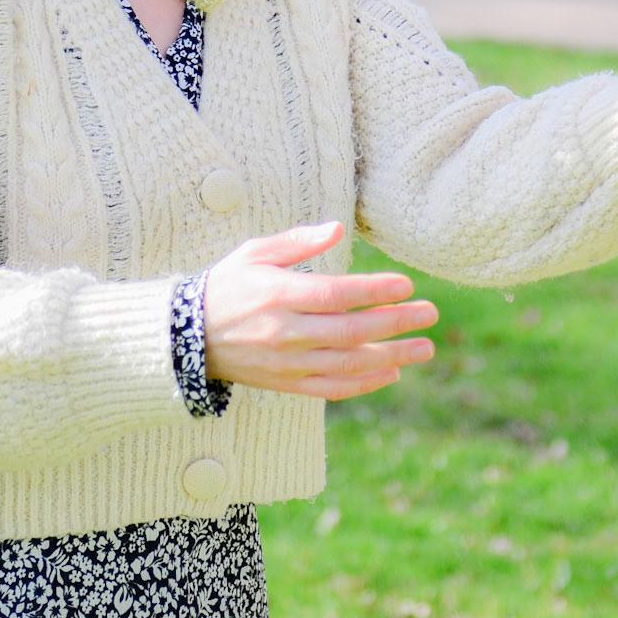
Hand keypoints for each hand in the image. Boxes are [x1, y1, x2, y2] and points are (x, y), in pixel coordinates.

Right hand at [203, 219, 437, 399]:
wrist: (187, 336)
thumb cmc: (227, 285)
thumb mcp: (255, 252)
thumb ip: (298, 242)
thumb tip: (338, 229)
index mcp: (278, 294)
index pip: (336, 294)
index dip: (374, 290)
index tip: (406, 285)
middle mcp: (285, 332)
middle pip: (351, 330)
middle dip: (396, 323)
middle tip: (430, 313)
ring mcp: (287, 362)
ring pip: (348, 364)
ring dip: (391, 357)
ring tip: (424, 348)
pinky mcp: (286, 384)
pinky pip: (332, 388)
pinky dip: (364, 383)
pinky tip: (391, 372)